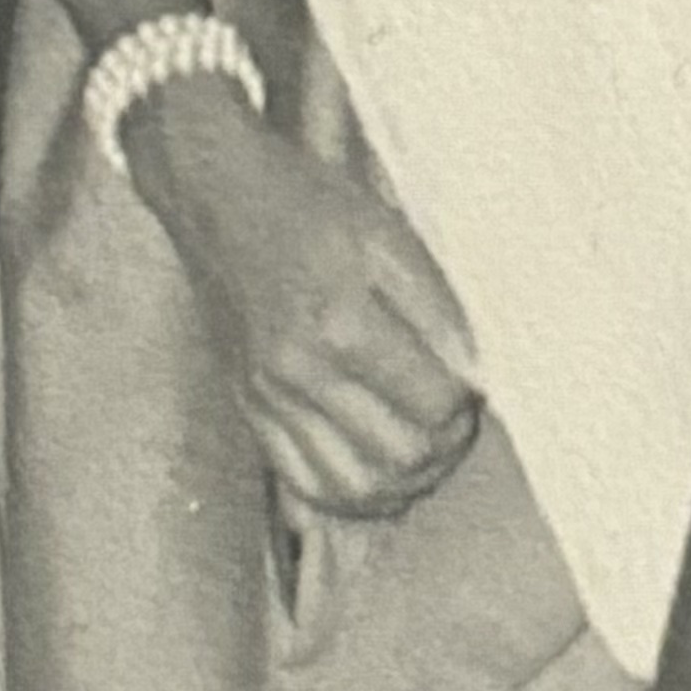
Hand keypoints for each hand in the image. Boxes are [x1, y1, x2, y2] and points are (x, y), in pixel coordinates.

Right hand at [129, 80, 481, 520]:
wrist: (218, 197)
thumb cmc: (306, 206)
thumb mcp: (388, 236)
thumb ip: (437, 310)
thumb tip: (472, 375)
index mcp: (342, 324)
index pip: (434, 407)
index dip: (468, 406)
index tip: (472, 386)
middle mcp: (300, 373)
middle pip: (400, 459)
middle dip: (446, 449)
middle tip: (456, 420)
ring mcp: (268, 398)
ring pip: (354, 489)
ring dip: (403, 483)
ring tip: (422, 451)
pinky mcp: (249, 409)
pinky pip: (303, 482)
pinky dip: (349, 492)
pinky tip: (375, 467)